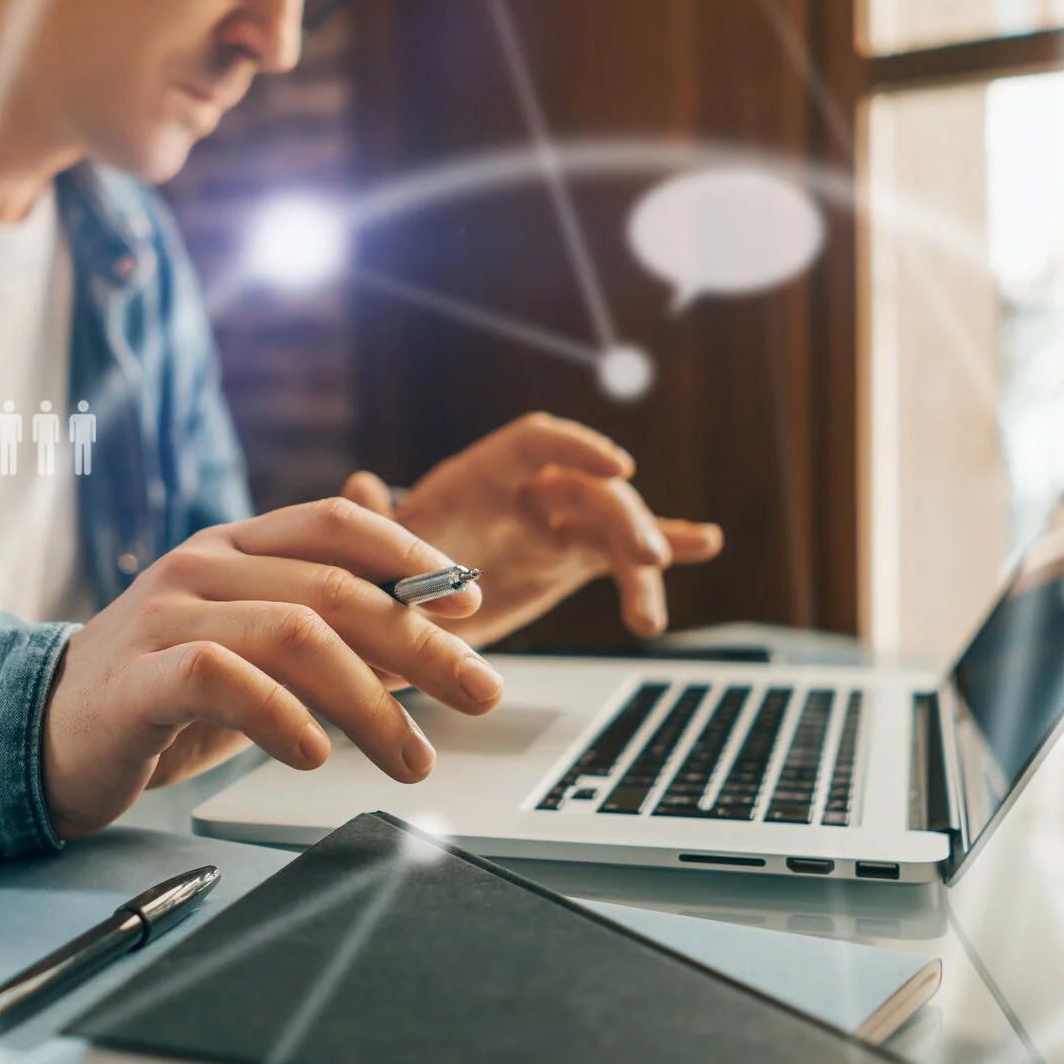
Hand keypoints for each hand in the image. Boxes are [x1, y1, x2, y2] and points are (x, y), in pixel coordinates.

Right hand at [40, 498, 500, 839]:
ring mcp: (164, 617)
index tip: (469, 603)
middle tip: (479, 693)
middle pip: (332, 587)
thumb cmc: (161, 693)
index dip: (411, 555)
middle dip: (420, 643)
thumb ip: (326, 628)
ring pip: (292, 634)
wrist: (43, 735)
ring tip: (412, 757)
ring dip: (370, 701)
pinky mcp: (137, 678)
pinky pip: (223, 679)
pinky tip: (315, 753)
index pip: (334, 524)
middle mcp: (200, 567)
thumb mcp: (252, 649)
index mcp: (232, 548)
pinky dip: (282, 715)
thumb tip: (429, 621)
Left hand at [344, 413, 722, 645]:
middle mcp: (521, 494)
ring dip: (644, 560)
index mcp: (476, 477)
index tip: (620, 469)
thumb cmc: (372, 574)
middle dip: (625, 519)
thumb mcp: (366, 551)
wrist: (384, 620)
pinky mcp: (566, 562)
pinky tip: (704, 543)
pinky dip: (663, 549)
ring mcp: (549, 526)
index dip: (578, 448)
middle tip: (644, 560)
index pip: (535, 443)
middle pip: (587, 488)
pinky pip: (618, 554)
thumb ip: (374, 521)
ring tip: (648, 618)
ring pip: (612, 527)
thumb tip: (359, 486)